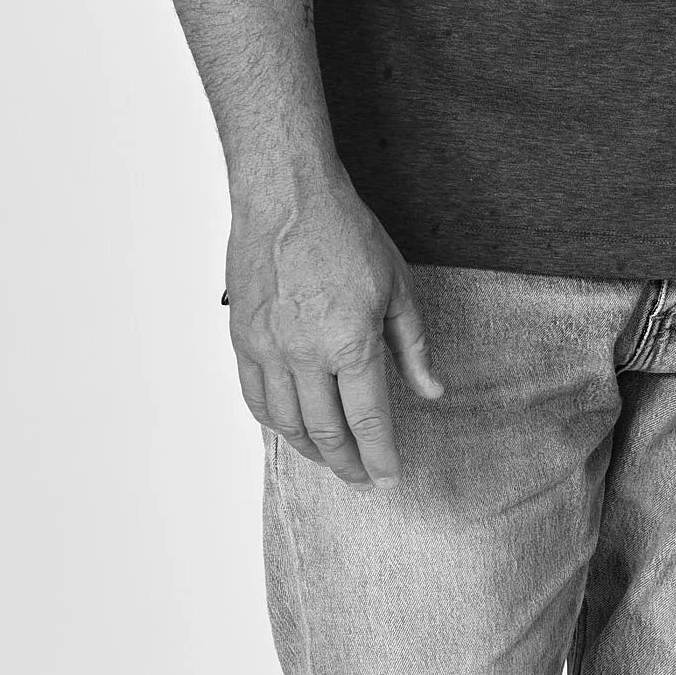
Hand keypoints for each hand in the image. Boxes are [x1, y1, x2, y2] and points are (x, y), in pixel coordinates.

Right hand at [226, 165, 440, 483]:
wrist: (286, 197)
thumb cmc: (346, 234)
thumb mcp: (397, 288)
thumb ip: (413, 348)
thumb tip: (432, 392)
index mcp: (351, 342)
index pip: (368, 420)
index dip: (380, 456)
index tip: (389, 477)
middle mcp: (306, 354)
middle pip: (326, 431)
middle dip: (348, 463)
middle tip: (361, 476)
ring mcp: (268, 349)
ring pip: (287, 423)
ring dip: (311, 450)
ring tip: (331, 458)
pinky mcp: (243, 339)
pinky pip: (255, 398)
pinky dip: (275, 423)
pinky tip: (291, 428)